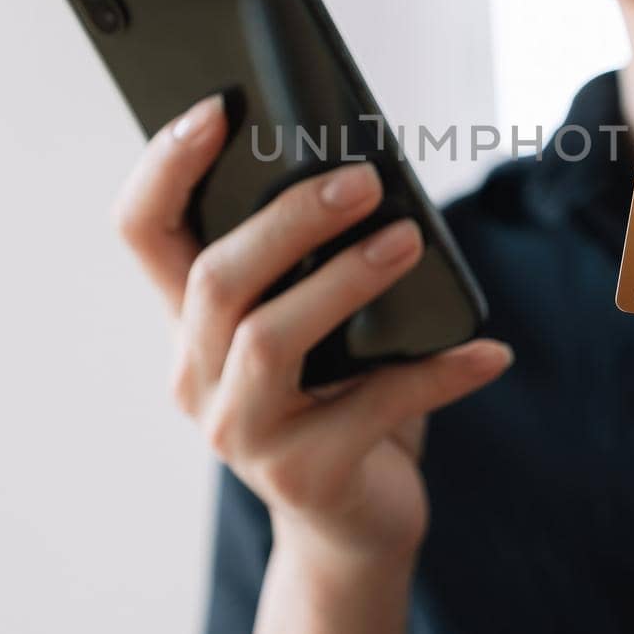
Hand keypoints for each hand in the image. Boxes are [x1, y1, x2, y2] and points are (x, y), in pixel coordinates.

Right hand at [114, 94, 512, 631]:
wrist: (352, 525)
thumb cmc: (338, 399)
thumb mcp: (315, 325)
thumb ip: (312, 262)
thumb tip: (368, 170)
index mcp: (191, 324)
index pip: (143, 232)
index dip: (165, 167)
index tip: (216, 108)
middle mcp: (196, 376)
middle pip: (214, 279)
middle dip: (287, 218)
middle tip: (362, 179)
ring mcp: (242, 432)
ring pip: (271, 338)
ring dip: (345, 280)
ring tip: (410, 240)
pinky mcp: (303, 476)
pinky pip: (374, 408)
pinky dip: (439, 373)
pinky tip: (490, 351)